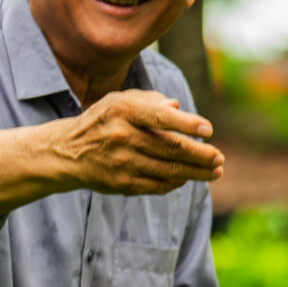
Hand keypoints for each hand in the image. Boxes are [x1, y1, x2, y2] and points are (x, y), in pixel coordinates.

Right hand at [56, 90, 223, 195]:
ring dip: (197, 173)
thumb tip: (176, 107)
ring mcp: (122, 163)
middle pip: (171, 148)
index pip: (161, 117)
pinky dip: (177, 182)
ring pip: (169, 170)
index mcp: (123, 111)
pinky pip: (157, 185)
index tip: (208, 130)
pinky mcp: (122, 184)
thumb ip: (150, 101)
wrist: (68, 152)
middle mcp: (122, 137)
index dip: (188, 124)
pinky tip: (189, 178)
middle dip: (201, 155)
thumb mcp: (120, 101)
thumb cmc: (103, 120)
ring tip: (215, 171)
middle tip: (220, 158)